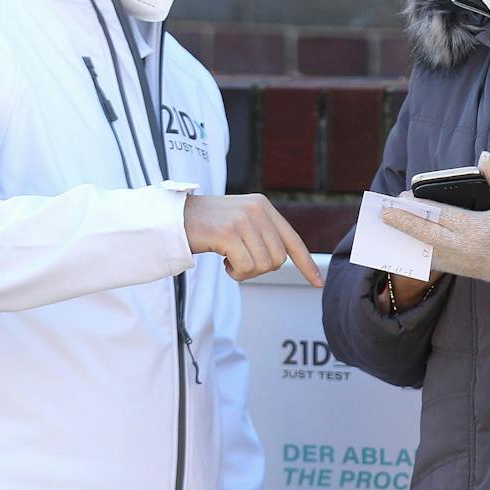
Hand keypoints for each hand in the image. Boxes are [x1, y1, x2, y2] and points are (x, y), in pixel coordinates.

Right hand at [185, 193, 324, 286]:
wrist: (172, 218)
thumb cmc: (205, 225)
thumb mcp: (239, 221)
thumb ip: (261, 233)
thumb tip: (280, 259)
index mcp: (263, 206)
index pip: (293, 240)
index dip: (306, 264)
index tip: (317, 282)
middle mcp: (257, 210)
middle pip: (278, 259)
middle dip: (260, 269)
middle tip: (238, 261)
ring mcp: (243, 220)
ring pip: (263, 265)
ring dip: (245, 271)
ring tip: (228, 259)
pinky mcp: (228, 233)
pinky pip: (246, 267)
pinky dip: (235, 272)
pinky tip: (223, 261)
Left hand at [380, 152, 489, 303]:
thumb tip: (484, 155)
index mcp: (476, 228)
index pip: (441, 216)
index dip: (419, 207)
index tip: (402, 197)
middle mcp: (465, 247)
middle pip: (426, 234)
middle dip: (403, 223)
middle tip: (385, 212)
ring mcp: (460, 261)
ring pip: (425, 250)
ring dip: (406, 237)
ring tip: (389, 224)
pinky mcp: (458, 271)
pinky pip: (432, 261)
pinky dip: (417, 250)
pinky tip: (405, 241)